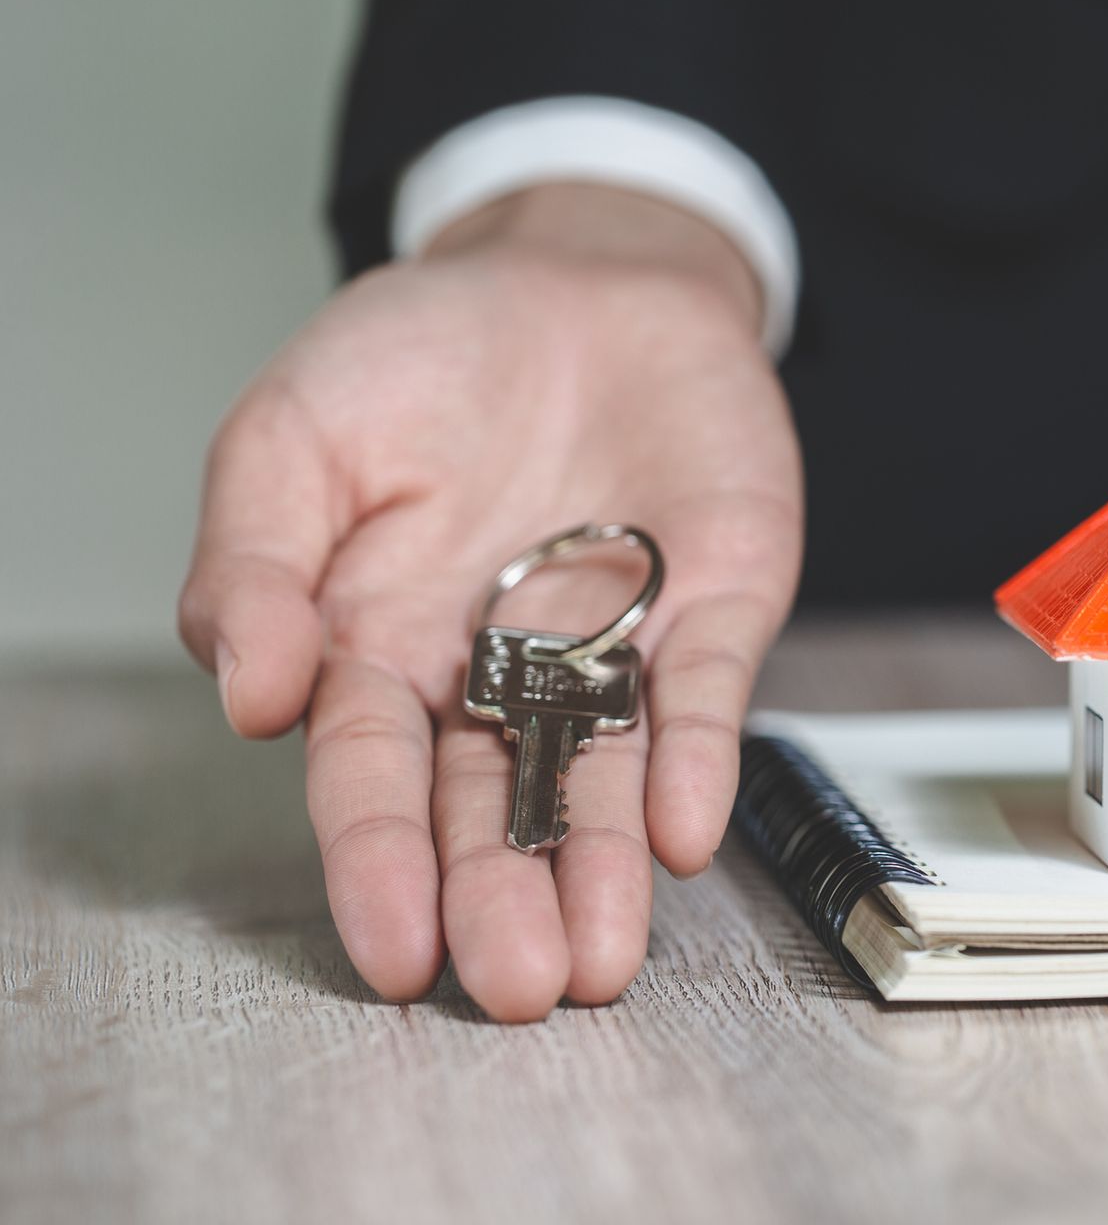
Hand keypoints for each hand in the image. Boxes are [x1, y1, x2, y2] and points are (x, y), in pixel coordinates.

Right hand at [178, 186, 802, 1019]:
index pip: (375, 776)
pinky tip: (685, 829)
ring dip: (601, 867)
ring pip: (603, 778)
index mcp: (383, 645)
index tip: (393, 949)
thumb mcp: (296, 432)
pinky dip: (696, 756)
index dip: (379, 863)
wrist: (580, 272)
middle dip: (500, 897)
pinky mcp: (710, 607)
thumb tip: (246, 692)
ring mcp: (611, 649)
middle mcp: (499, 672)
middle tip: (513, 986)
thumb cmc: (426, 353)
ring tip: (597, 959)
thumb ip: (254, 560)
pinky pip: (700, 691)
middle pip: (493, 805)